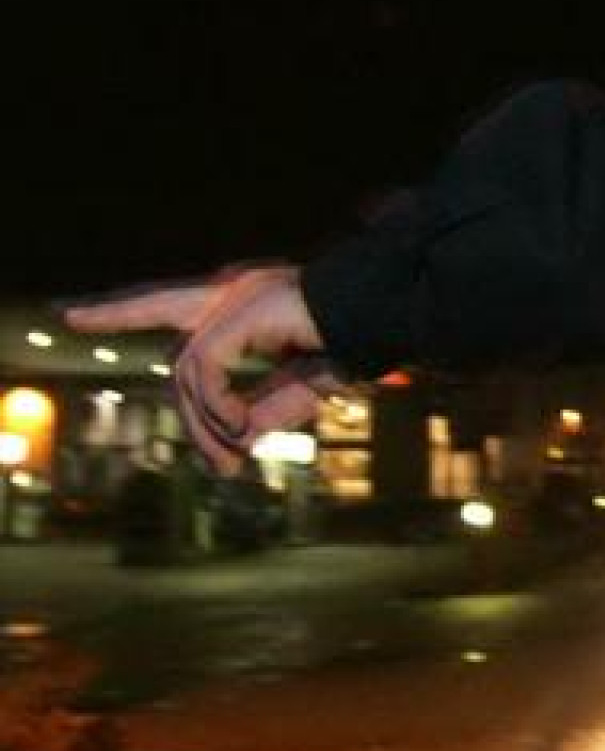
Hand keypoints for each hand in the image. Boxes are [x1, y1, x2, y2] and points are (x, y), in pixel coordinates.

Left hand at [63, 265, 342, 472]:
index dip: (122, 309)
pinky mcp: (244, 310)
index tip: (70, 313)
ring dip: (205, 422)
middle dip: (138, 345)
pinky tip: (243, 427)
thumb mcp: (300, 390)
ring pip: (187, 368)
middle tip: (160, 404)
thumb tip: (232, 447)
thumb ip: (262, 411)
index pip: (171, 303)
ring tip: (232, 459)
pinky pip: (206, 368)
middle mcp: (235, 291)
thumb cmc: (354, 344)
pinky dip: (219, 406)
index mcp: (246, 304)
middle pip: (167, 321)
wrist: (388, 317)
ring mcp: (237, 297)